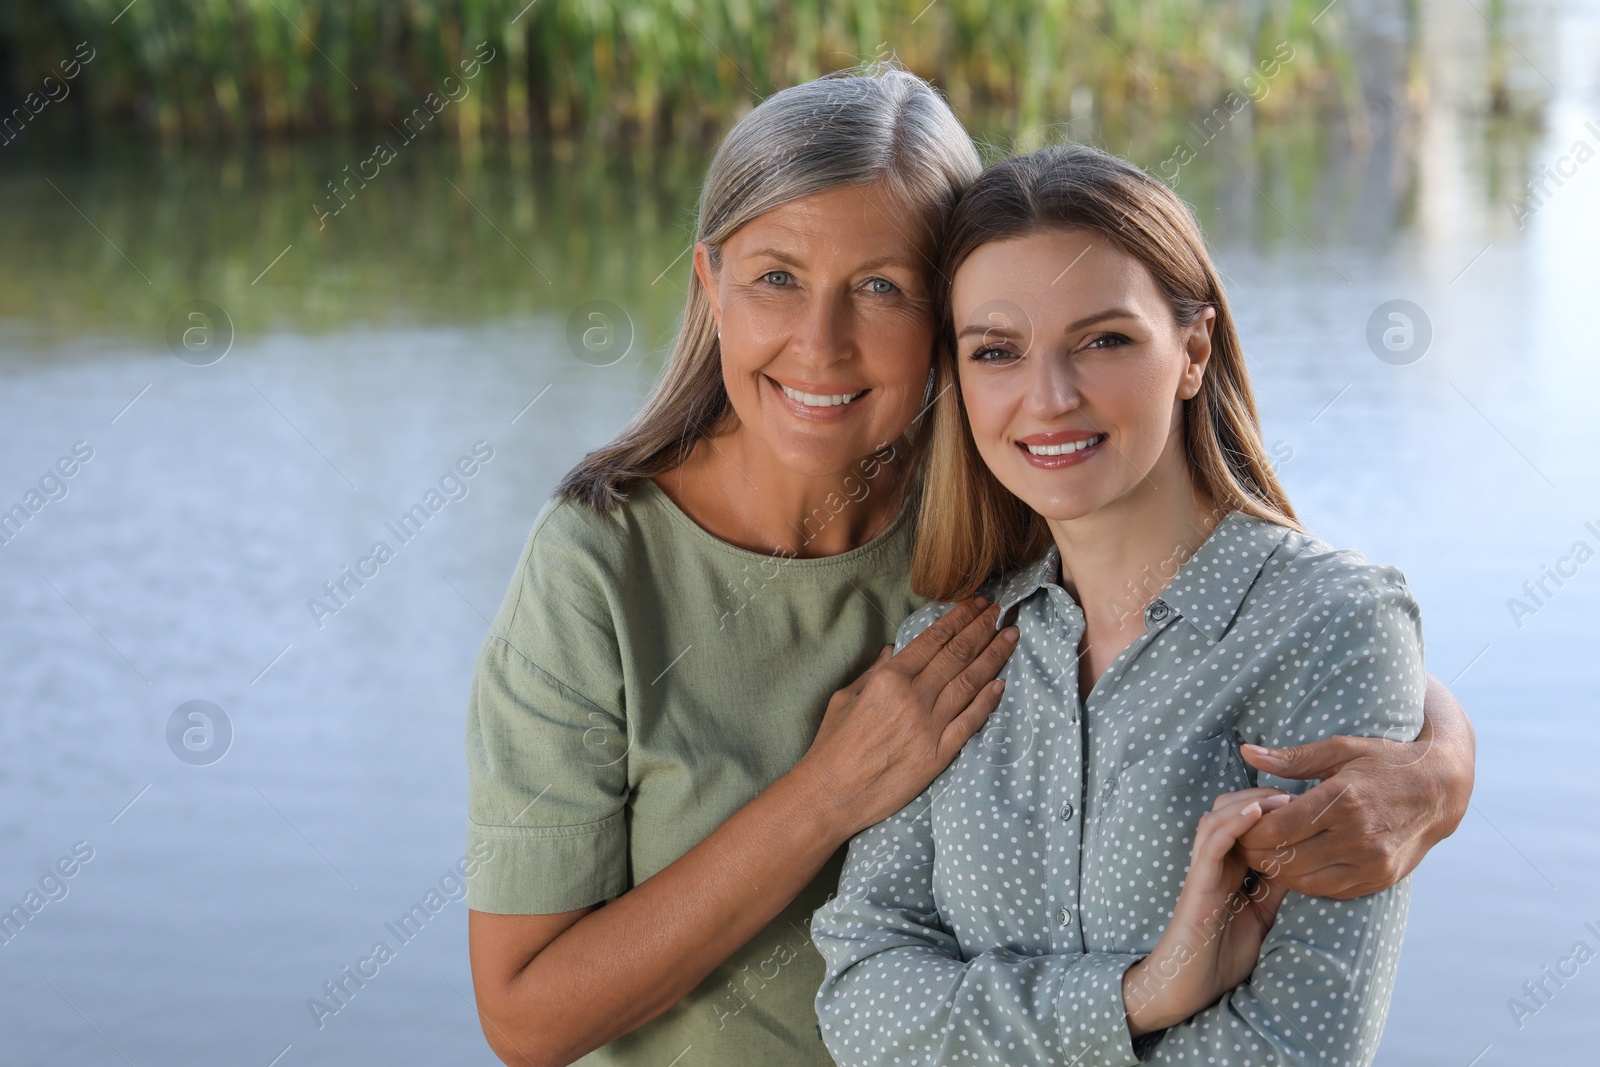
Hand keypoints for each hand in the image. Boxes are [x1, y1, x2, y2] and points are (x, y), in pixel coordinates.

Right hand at [790, 597, 1018, 838]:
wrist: (831, 794)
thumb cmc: (832, 746)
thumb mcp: (845, 698)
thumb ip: (873, 672)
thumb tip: (895, 650)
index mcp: (888, 680)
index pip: (933, 640)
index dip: (960, 618)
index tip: (978, 603)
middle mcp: (913, 698)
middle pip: (957, 655)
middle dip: (982, 628)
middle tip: (1001, 609)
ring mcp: (929, 727)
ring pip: (970, 683)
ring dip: (994, 657)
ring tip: (1011, 636)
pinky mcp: (938, 755)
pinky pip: (970, 723)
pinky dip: (988, 702)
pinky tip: (1001, 684)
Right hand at [1122, 789, 1292, 1037]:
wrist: (1185, 988)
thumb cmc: (1220, 959)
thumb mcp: (1261, 918)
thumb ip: (1274, 890)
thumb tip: (1304, 866)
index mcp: (1228, 871)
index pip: (1246, 827)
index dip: (1270, 810)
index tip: (1303, 802)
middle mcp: (1213, 864)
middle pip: (1229, 813)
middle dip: (1259, 797)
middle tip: (1294, 793)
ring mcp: (1202, 871)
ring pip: (1218, 819)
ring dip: (1248, 803)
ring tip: (1279, 796)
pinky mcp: (1196, 883)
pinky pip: (1212, 844)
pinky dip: (1233, 824)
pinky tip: (1256, 812)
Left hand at [1235, 677, 1474, 898]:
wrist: (1440, 790)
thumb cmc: (1385, 762)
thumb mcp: (1341, 749)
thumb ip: (1292, 758)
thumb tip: (1248, 754)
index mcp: (1342, 800)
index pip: (1278, 829)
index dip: (1250, 831)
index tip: (1241, 823)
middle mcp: (1358, 836)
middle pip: (1287, 858)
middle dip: (1257, 853)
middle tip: (1245, 842)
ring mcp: (1371, 862)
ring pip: (1305, 881)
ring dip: (1278, 870)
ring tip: (1267, 853)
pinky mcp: (1380, 878)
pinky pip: (1330, 890)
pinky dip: (1306, 881)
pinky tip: (1296, 864)